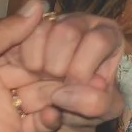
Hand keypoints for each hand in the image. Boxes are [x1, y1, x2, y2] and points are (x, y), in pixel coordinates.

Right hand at [4, 7, 128, 131]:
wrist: (66, 105)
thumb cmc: (91, 100)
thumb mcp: (104, 109)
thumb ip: (95, 103)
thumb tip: (64, 93)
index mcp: (109, 36)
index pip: (98, 41)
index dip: (83, 68)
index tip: (75, 87)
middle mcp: (83, 22)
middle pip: (68, 32)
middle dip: (58, 66)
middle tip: (58, 82)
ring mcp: (54, 21)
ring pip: (42, 30)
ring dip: (39, 63)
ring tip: (45, 78)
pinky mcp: (29, 28)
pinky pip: (21, 35)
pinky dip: (24, 58)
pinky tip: (31, 71)